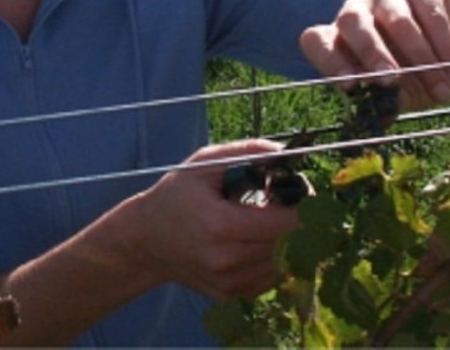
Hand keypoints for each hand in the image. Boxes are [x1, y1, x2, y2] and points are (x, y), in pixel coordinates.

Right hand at [127, 140, 298, 299]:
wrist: (146, 241)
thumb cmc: (177, 196)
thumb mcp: (205, 163)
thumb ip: (248, 152)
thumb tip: (288, 154)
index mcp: (220, 225)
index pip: (287, 222)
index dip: (303, 203)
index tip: (301, 188)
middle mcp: (226, 260)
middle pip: (290, 243)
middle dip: (299, 220)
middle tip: (290, 200)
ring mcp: (228, 284)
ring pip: (285, 263)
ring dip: (288, 240)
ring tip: (270, 219)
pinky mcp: (231, 297)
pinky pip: (271, 279)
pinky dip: (274, 258)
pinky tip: (258, 240)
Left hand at [298, 0, 449, 110]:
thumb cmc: (420, 76)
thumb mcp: (402, 93)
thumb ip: (387, 103)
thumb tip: (379, 121)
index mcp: (340, 39)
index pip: (317, 41)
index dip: (329, 62)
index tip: (352, 87)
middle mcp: (356, 10)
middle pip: (352, 23)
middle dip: (372, 53)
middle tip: (392, 80)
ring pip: (397, 21)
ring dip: (421, 60)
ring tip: (442, 91)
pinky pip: (428, 13)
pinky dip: (443, 45)